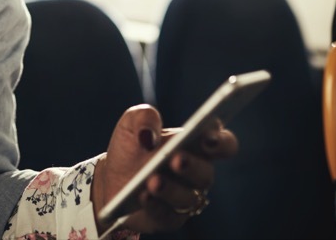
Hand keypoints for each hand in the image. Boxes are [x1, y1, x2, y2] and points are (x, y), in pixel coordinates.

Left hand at [90, 105, 238, 235]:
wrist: (110, 177)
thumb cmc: (131, 146)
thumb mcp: (131, 123)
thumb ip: (143, 118)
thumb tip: (149, 134)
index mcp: (196, 144)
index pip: (224, 144)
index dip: (222, 142)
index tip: (207, 137)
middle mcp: (197, 172)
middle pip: (206, 173)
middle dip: (191, 167)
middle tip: (177, 159)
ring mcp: (185, 197)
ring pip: (187, 198)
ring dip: (170, 189)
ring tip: (153, 181)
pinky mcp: (170, 218)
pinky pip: (167, 215)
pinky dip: (155, 205)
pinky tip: (143, 196)